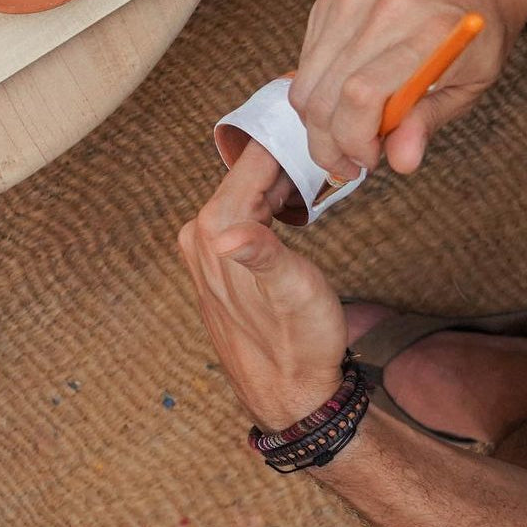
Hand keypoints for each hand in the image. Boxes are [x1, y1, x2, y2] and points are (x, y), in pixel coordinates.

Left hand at [178, 140, 346, 430]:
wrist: (292, 395)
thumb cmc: (299, 343)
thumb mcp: (291, 294)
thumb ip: (262, 256)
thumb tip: (227, 236)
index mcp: (215, 229)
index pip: (252, 159)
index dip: (289, 142)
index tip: (321, 132)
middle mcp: (200, 234)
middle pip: (248, 173)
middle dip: (287, 162)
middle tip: (327, 161)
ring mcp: (205, 247)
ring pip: (247, 190)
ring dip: (281, 183)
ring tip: (318, 184)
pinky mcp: (217, 261)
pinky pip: (245, 213)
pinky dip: (271, 204)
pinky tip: (294, 212)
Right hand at [290, 0, 526, 180]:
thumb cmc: (481, 20)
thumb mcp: (475, 78)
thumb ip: (431, 119)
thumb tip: (400, 162)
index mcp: (426, 33)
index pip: (361, 96)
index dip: (354, 141)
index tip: (367, 161)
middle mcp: (382, 10)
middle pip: (324, 93)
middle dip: (327, 143)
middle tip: (349, 162)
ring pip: (307, 78)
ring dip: (317, 119)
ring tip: (345, 132)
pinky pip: (308, 54)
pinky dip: (317, 85)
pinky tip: (343, 94)